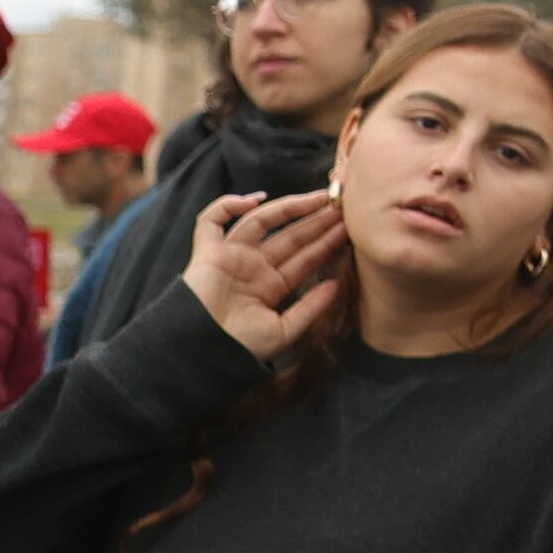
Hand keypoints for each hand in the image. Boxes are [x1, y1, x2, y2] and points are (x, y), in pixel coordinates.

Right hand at [180, 193, 349, 362]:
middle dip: (316, 221)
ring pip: (262, 221)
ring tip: (320, 198)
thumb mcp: (284, 332)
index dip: (327, 242)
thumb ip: (310, 308)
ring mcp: (231, 257)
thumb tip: (336, 283)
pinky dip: (227, 205)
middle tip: (344, 206)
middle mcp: (253, 267)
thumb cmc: (239, 349)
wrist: (201, 354)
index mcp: (271, 286)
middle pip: (290, 236)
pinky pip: (210, 221)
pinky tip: (256, 199)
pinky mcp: (207, 252)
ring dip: (290, 207)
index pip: (305, 258)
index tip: (351, 227)